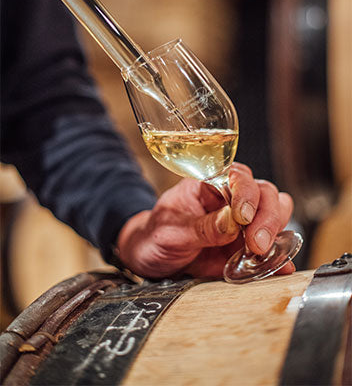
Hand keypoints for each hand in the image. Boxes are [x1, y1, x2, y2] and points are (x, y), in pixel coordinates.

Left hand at [116, 163, 294, 278]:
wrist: (150, 257)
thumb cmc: (156, 235)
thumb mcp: (171, 232)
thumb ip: (202, 227)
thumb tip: (232, 221)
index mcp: (210, 183)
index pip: (238, 177)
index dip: (246, 194)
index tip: (242, 217)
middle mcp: (232, 197)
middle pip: (265, 193)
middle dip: (267, 217)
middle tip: (258, 244)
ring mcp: (243, 221)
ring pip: (277, 213)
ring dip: (276, 232)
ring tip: (262, 254)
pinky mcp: (248, 245)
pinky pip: (272, 246)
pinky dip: (279, 256)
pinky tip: (279, 267)